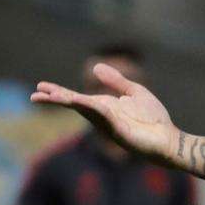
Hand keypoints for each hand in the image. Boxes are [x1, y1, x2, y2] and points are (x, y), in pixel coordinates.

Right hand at [31, 63, 176, 159]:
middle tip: (35, 95)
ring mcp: (110, 126)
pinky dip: (95, 110)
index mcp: (103, 106)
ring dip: (71, 103)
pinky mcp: (121, 133)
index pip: (75, 98)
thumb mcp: (133, 92)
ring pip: (86, 112)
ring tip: (55, 96)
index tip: (40, 86)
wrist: (168, 138)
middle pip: (74, 106)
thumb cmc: (153, 119)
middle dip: (56, 100)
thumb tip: (95, 66)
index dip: (58, 93)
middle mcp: (102, 117)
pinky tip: (84, 101)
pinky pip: (106, 119)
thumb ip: (115, 81)